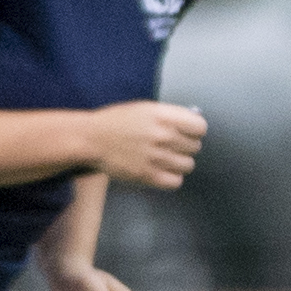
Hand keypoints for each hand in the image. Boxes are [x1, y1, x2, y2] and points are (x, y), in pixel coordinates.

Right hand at [89, 101, 206, 188]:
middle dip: (184, 146)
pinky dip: (171, 177)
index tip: (186, 133)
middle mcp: (163, 136)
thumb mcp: (145, 109)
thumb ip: (170, 116)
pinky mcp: (148, 175)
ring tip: (164, 158)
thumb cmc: (116, 122)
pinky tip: (161, 170)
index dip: (194, 130)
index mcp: (163, 116)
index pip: (200, 127)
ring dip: (179, 162)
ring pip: (188, 165)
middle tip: (169, 146)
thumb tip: (194, 124)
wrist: (89, 139)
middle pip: (195, 147)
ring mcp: (157, 157)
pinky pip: (176, 181)